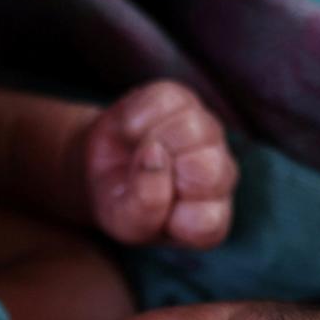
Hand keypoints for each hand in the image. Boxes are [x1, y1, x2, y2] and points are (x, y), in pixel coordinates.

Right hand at [83, 81, 237, 248]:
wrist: (98, 168)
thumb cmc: (121, 203)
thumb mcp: (124, 220)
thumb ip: (144, 204)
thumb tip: (155, 155)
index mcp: (210, 217)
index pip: (207, 219)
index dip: (171, 212)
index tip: (147, 210)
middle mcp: (220, 175)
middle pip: (207, 169)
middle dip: (164, 172)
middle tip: (141, 177)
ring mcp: (207, 134)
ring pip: (189, 129)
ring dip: (149, 141)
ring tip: (137, 153)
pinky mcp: (185, 100)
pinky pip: (166, 100)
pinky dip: (138, 115)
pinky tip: (132, 130)